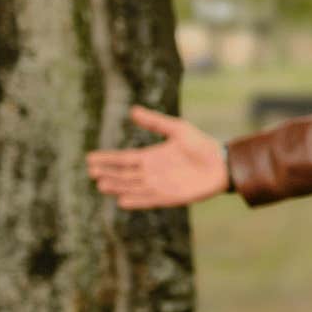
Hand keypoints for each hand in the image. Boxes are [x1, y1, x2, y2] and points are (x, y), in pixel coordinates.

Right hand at [85, 106, 228, 208]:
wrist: (222, 163)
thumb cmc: (201, 145)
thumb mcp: (177, 129)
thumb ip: (155, 122)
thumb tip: (132, 110)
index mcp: (151, 156)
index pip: (124, 159)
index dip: (107, 159)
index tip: (89, 159)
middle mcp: (152, 172)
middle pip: (125, 174)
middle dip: (109, 174)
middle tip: (92, 172)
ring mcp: (160, 186)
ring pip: (133, 187)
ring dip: (118, 187)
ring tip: (102, 185)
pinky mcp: (170, 197)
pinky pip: (149, 200)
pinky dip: (136, 200)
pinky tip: (122, 201)